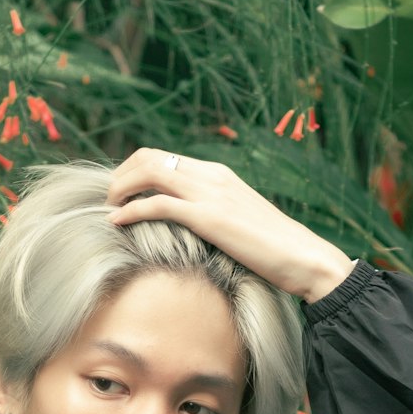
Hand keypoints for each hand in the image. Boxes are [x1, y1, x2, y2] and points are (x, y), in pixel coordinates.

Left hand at [104, 147, 354, 302]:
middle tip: (109, 200)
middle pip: (150, 157)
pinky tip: (116, 222)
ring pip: (149, 172)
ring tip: (108, 208)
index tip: (121, 193)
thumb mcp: (240, 224)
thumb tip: (191, 230)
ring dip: (120, 188)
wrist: (303, 256)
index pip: (164, 157)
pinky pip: (158, 204)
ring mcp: (210, 193)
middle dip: (121, 174)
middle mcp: (211, 175)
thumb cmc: (274, 249)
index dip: (134, 170)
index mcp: (218, 174)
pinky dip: (131, 210)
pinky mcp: (209, 217)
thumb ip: (214, 216)